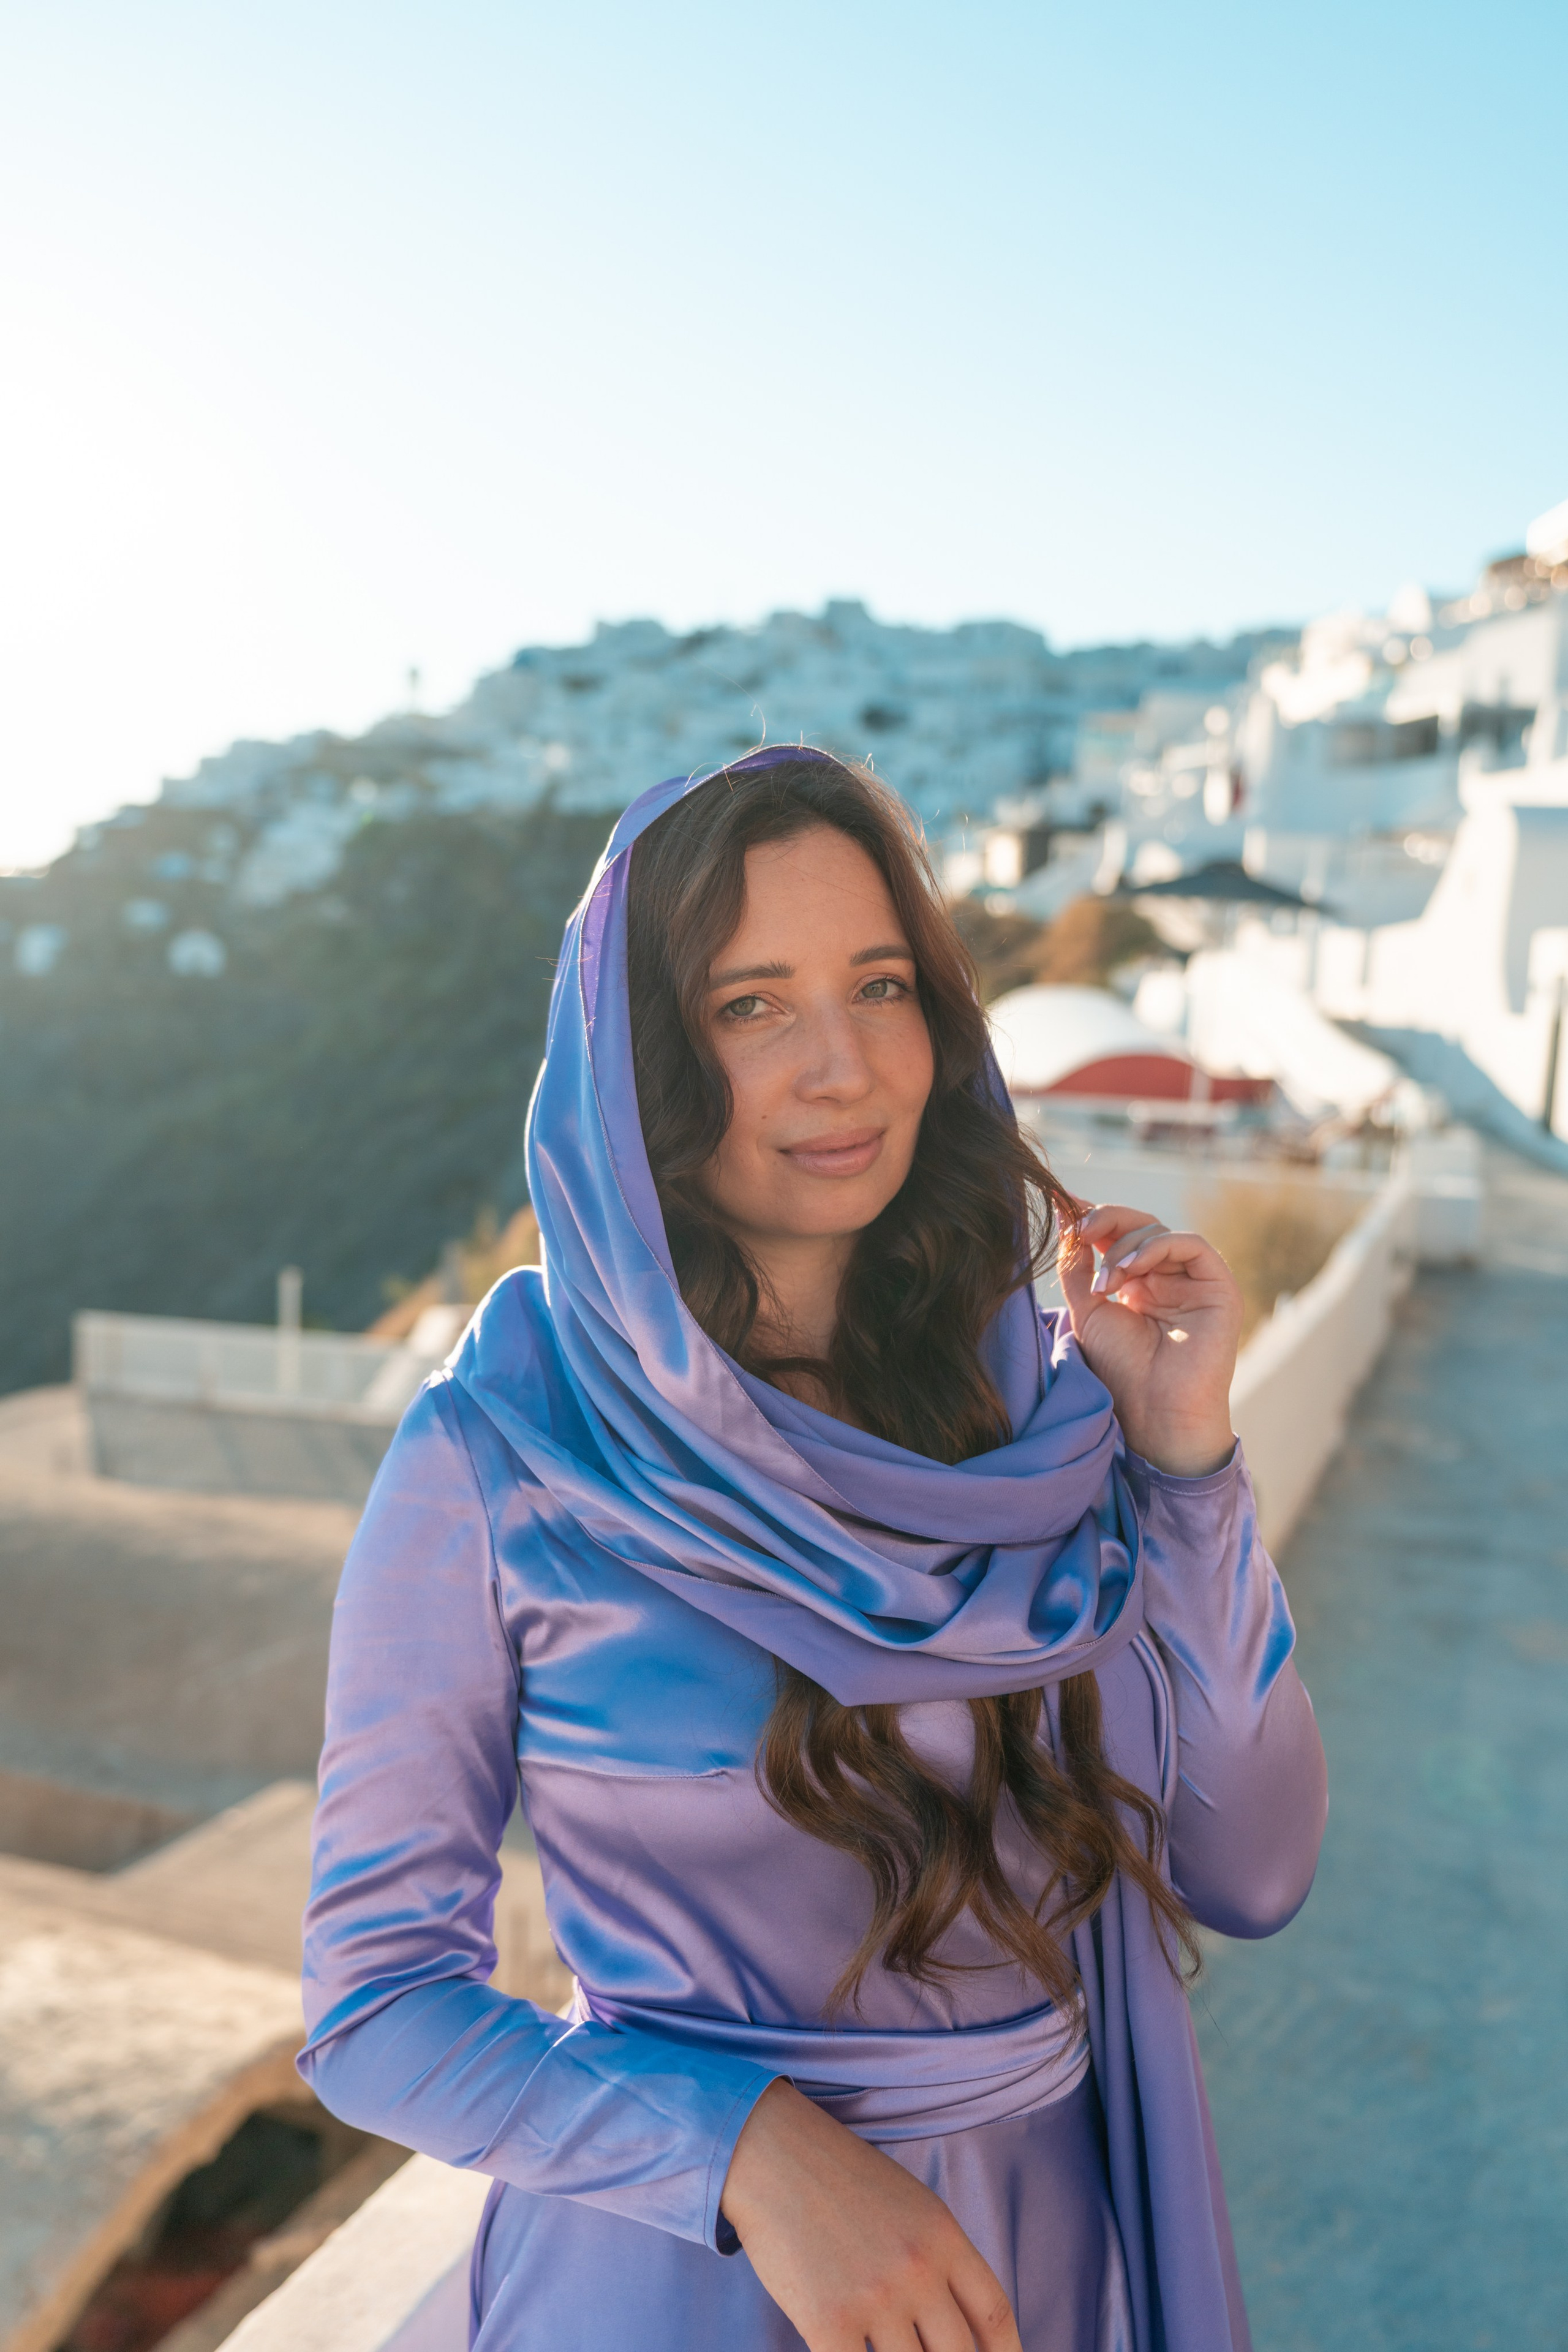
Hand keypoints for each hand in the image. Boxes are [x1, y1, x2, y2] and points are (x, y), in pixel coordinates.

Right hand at [720, 2078, 1021, 2351]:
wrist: (772, 2155)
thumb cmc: (841, 2182)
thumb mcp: (910, 2206)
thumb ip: (941, 2261)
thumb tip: (968, 2330)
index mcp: (943, 2237)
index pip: (994, 2316)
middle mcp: (918, 2269)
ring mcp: (875, 2297)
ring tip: (886, 2348)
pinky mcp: (829, 2322)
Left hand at [1058, 1202, 1241, 1477]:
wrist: (1155, 1414)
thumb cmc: (1121, 1372)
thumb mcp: (1088, 1310)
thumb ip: (1076, 1265)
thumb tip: (1063, 1214)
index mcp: (1139, 1283)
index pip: (1119, 1234)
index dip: (1093, 1219)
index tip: (1065, 1210)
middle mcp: (1169, 1278)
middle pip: (1139, 1226)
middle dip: (1106, 1222)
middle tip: (1080, 1232)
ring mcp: (1195, 1281)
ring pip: (1161, 1232)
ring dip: (1125, 1247)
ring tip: (1105, 1284)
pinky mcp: (1219, 1287)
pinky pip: (1192, 1245)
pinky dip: (1158, 1247)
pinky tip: (1131, 1269)